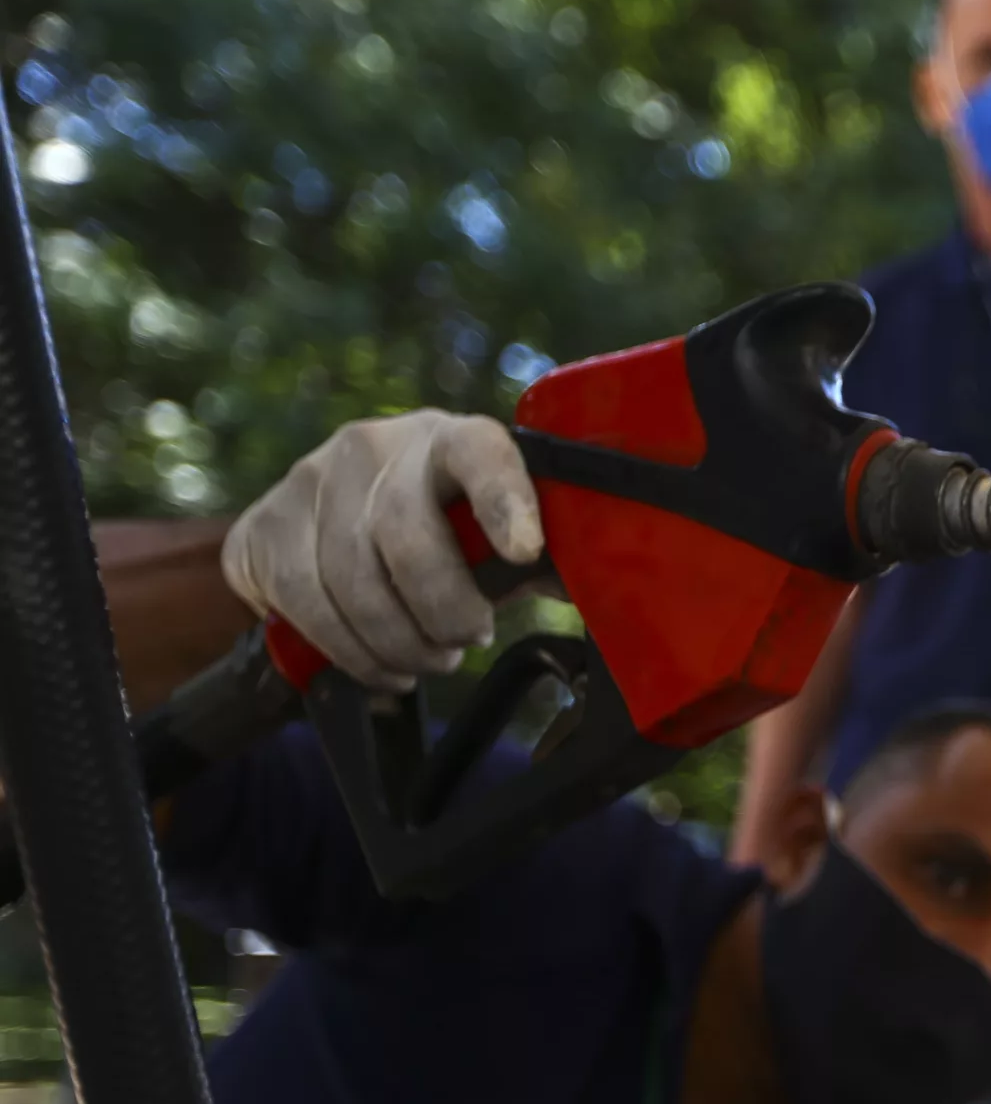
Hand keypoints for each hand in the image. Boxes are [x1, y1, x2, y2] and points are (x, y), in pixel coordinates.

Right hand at [220, 410, 544, 689]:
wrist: (326, 531)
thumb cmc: (442, 539)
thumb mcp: (497, 542)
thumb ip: (543, 563)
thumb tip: (613, 594)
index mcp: (453, 441)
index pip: (481, 455)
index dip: (505, 501)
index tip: (525, 551)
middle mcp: (377, 445)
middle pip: (406, 534)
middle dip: (442, 609)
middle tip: (463, 641)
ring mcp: (312, 477)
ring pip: (352, 579)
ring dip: (397, 641)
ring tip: (426, 657)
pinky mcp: (265, 521)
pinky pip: (305, 601)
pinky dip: (349, 650)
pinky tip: (380, 662)